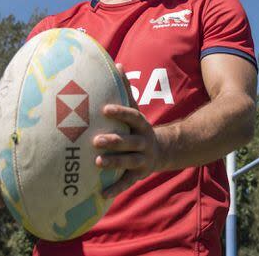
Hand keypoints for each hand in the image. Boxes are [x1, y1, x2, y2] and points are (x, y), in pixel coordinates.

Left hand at [93, 63, 165, 199]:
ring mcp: (142, 159)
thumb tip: (118, 64)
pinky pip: (127, 182)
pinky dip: (115, 189)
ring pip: (129, 161)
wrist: (162, 151)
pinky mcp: (138, 175)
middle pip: (129, 141)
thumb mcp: (135, 110)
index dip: (119, 113)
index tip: (104, 110)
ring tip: (98, 163)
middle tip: (96, 140)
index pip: (132, 117)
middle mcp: (143, 142)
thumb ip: (126, 91)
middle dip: (114, 141)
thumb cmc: (138, 128)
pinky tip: (101, 193)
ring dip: (114, 162)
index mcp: (141, 125)